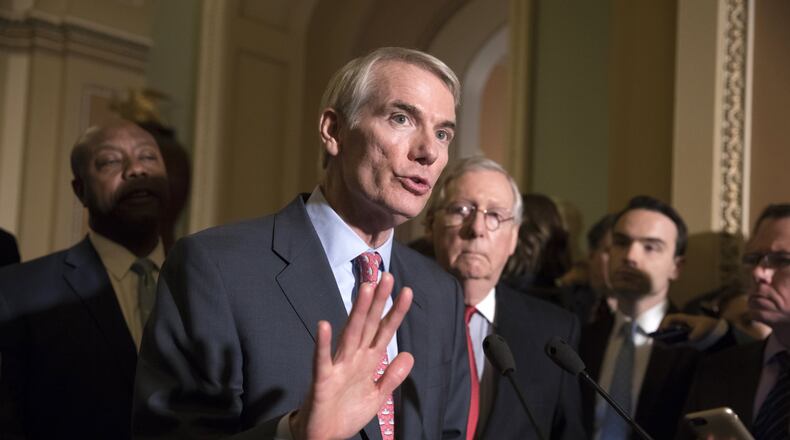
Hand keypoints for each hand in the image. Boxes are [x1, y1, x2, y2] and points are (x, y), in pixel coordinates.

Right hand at [290, 273, 413, 439]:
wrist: (323, 437)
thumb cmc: (346, 413)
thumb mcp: (377, 397)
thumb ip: (392, 377)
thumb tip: (409, 354)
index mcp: (367, 361)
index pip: (384, 332)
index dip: (395, 313)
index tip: (407, 291)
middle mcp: (353, 358)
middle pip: (368, 325)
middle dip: (377, 302)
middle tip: (386, 276)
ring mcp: (337, 367)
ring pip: (349, 334)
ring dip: (357, 312)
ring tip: (365, 290)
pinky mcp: (322, 380)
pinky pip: (322, 360)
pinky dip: (322, 344)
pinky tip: (324, 325)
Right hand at [659, 313, 718, 341]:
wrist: (714, 330)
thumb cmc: (707, 326)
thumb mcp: (704, 328)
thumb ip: (697, 333)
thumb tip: (690, 339)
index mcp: (682, 319)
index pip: (670, 319)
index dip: (665, 323)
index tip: (663, 330)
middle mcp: (679, 325)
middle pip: (667, 327)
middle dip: (660, 332)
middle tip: (655, 338)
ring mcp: (680, 332)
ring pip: (669, 335)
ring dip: (663, 339)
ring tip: (657, 343)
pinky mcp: (683, 340)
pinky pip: (674, 341)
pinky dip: (669, 344)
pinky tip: (664, 346)